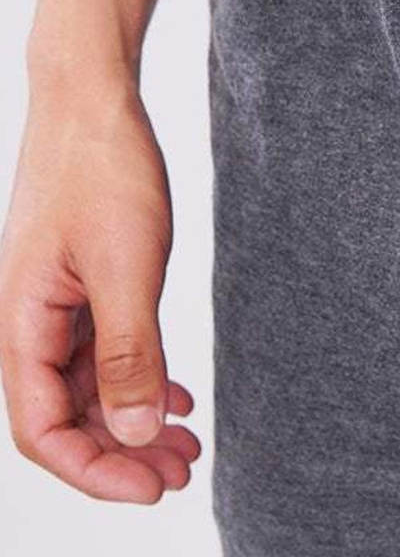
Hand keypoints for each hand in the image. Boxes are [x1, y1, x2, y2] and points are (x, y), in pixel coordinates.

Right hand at [0, 75, 199, 502]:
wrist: (95, 100)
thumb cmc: (103, 171)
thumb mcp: (126, 266)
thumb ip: (129, 352)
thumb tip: (130, 434)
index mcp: (23, 324)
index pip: (42, 429)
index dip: (94, 470)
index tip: (152, 488)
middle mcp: (33, 321)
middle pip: (69, 414)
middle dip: (122, 452)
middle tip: (182, 472)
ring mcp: (60, 301)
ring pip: (91, 383)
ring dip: (135, 417)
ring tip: (187, 443)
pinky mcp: (87, 280)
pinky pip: (106, 347)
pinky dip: (141, 376)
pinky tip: (176, 394)